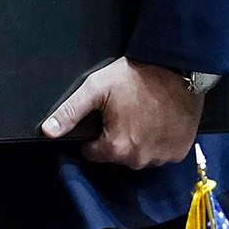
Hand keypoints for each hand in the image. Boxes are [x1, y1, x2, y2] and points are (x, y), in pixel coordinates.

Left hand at [40, 57, 203, 168]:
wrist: (175, 68)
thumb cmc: (134, 77)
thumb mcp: (95, 88)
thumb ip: (70, 112)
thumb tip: (48, 131)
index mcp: (117, 148)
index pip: (92, 153)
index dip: (93, 136)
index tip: (102, 117)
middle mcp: (140, 159)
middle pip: (116, 156)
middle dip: (116, 138)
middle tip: (123, 112)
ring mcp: (163, 157)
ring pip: (139, 155)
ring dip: (138, 141)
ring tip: (141, 115)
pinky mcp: (179, 151)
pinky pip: (161, 153)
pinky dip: (158, 141)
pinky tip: (157, 121)